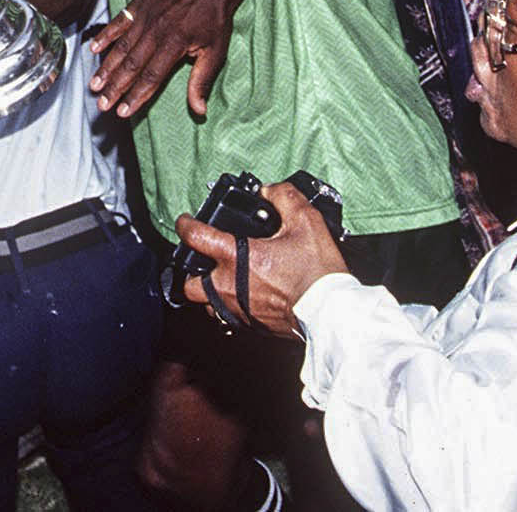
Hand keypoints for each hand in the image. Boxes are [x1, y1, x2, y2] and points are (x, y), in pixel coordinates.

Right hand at [89, 0, 251, 117]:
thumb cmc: (216, 20)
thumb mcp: (216, 53)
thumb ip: (202, 81)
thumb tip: (199, 110)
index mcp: (176, 44)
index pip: (151, 76)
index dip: (136, 96)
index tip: (123, 112)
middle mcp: (158, 30)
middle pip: (132, 65)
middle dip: (115, 87)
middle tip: (102, 104)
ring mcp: (146, 15)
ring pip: (122, 46)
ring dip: (107, 67)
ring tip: (95, 84)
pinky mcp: (140, 3)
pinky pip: (119, 22)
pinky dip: (105, 35)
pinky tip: (94, 49)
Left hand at [175, 181, 350, 335]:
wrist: (331, 313)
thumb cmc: (317, 272)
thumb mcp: (306, 222)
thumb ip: (284, 197)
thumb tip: (269, 190)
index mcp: (237, 257)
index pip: (196, 237)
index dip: (185, 225)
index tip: (185, 221)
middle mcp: (230, 286)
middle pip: (188, 284)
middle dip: (190, 271)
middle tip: (203, 259)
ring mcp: (239, 309)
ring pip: (206, 304)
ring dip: (209, 291)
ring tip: (223, 278)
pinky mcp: (251, 326)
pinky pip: (227, 317)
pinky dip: (228, 306)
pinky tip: (243, 295)